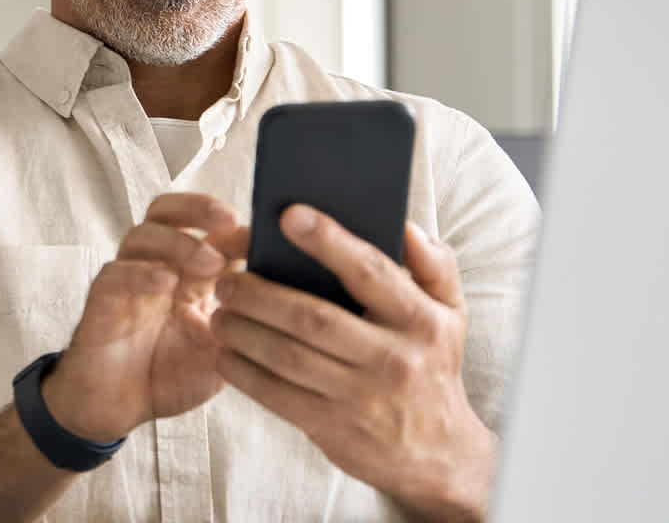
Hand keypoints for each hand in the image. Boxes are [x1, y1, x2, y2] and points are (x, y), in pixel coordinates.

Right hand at [42, 193, 247, 442]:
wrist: (119, 408)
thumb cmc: (169, 375)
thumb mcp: (222, 349)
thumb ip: (247, 321)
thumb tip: (289, 297)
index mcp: (188, 272)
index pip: (207, 228)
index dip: (233, 226)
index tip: (265, 236)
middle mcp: (156, 265)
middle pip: (168, 212)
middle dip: (199, 208)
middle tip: (229, 220)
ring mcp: (127, 280)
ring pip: (142, 236)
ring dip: (178, 242)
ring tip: (209, 262)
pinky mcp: (101, 301)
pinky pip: (116, 275)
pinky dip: (141, 272)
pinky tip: (166, 281)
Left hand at [210, 207, 495, 522]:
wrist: (439, 454)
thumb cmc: (432, 366)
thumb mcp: (451, 313)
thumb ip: (432, 264)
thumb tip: (401, 223)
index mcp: (420, 320)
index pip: (369, 271)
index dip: (327, 240)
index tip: (288, 215)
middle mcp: (392, 358)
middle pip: (312, 317)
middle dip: (260, 294)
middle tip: (226, 278)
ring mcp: (361, 396)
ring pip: (286, 356)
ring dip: (242, 331)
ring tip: (218, 312)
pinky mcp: (333, 428)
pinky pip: (276, 395)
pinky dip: (243, 372)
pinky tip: (225, 354)